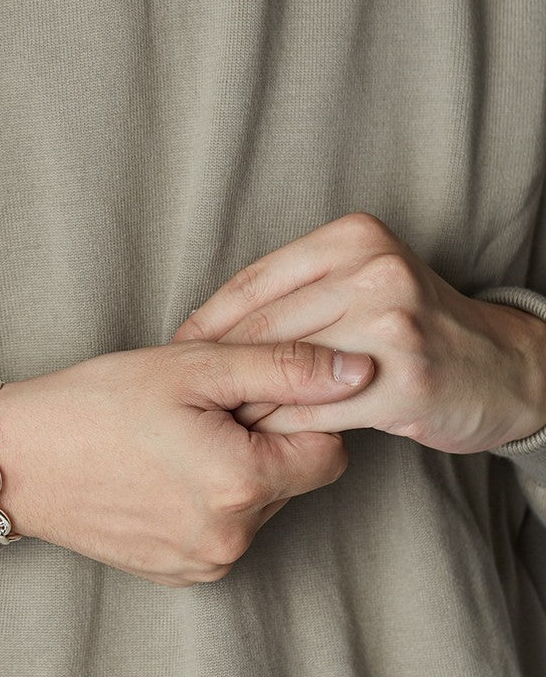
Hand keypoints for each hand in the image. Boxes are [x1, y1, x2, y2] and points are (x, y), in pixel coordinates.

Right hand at [0, 339, 373, 585]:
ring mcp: (201, 564)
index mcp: (242, 485)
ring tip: (172, 444)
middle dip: (264, 443)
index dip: (296, 414)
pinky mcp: (176, 574)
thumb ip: (284, 367)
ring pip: (257, 509)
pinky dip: (205, 504)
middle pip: (291, 481)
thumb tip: (362, 370)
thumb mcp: (191, 367)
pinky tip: (159, 477)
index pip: (327, 450)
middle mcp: (230, 539)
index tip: (244, 397)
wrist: (14, 462)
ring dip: (235, 475)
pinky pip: (221, 535)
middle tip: (198, 415)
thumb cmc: (94, 404)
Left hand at [169, 212, 545, 453]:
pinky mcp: (402, 381)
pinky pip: (311, 411)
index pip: (252, 283)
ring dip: (240, 403)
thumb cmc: (413, 328)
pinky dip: (277, 428)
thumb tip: (204, 331)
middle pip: (261, 328)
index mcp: (353, 238)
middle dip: (214, 368)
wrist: (503, 367)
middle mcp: (373, 272)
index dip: (204, 325)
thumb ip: (294, 294)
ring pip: (280, 371)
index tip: (174, 354)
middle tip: (183, 397)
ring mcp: (392, 325)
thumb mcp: (360, 284)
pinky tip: (257, 438)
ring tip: (211, 421)